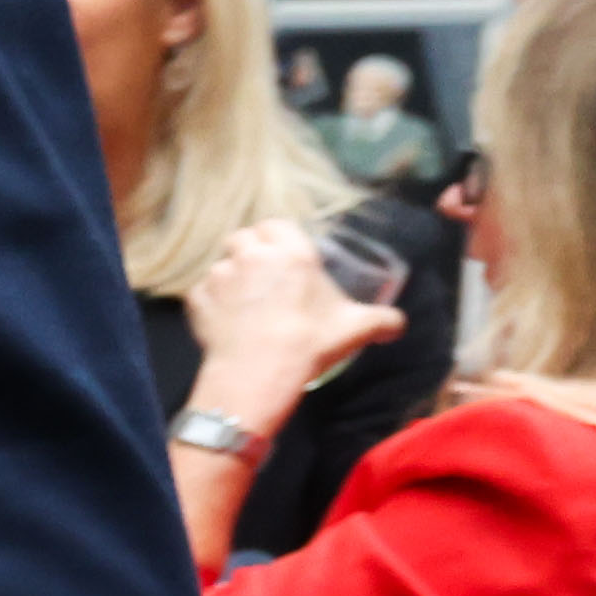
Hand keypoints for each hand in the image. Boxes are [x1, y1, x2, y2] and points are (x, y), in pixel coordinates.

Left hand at [185, 218, 405, 420]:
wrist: (259, 371)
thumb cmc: (311, 342)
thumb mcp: (356, 328)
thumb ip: (383, 320)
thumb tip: (398, 324)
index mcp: (291, 253)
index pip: (276, 224)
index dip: (277, 235)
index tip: (283, 252)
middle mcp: (251, 256)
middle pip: (242, 237)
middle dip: (249, 250)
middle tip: (262, 274)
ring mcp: (219, 275)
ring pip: (220, 264)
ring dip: (230, 276)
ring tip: (243, 300)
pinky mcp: (196, 299)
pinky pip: (201, 293)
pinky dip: (210, 302)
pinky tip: (225, 320)